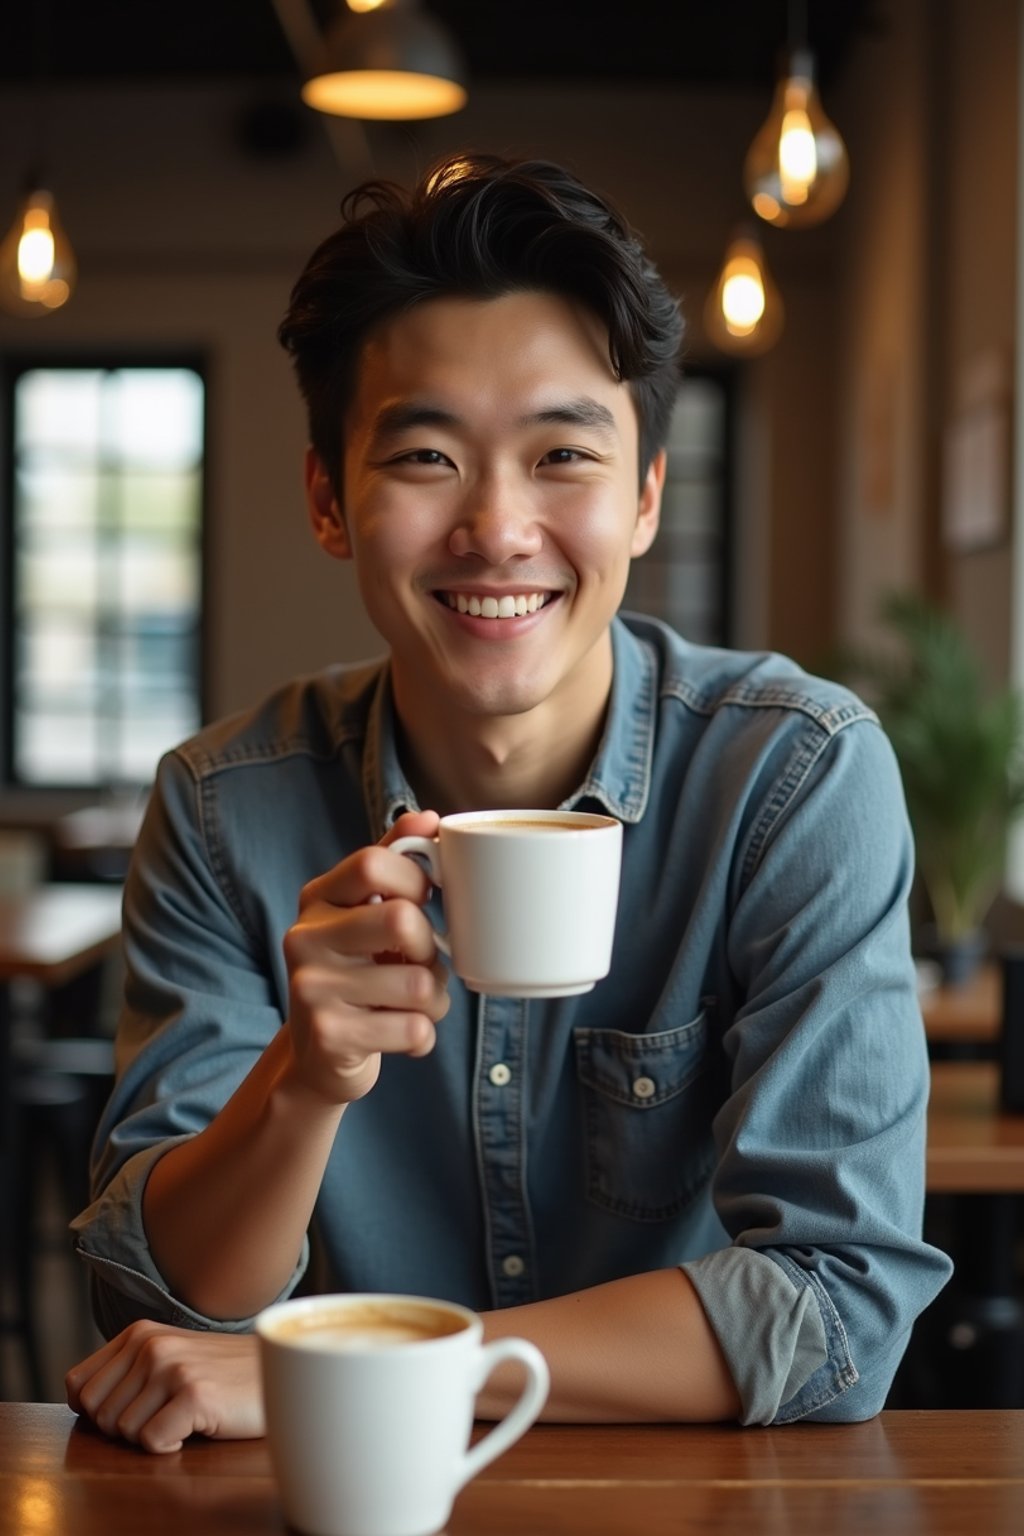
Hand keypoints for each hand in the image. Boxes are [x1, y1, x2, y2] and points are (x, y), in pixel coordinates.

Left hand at [65, 1321, 262, 1453]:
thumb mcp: (169, 1358)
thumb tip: (80, 1402)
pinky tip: (197, 1426)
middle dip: (126, 1428)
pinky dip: (171, 1445)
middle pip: (98, 1414)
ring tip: (185, 1416)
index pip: (78, 1386)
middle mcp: (151, 1344)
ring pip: (123, 1432)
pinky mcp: (194, 1393)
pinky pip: (151, 1442)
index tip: (129, 1412)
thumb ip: (127, 1370)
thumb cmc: (223, 1374)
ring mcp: (172, 1367)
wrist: (282, 1370)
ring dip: (153, 1435)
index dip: (96, 1412)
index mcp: (139, 1332)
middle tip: (165, 1415)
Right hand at [282, 810, 450, 1104]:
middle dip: (429, 948)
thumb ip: (394, 863)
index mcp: (317, 899)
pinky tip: (400, 1035)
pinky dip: (422, 1037)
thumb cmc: (357, 974)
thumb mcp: (366, 915)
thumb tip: (427, 817)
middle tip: (418, 962)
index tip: (423, 901)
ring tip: (411, 1004)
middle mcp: (304, 938)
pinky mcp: (329, 1036)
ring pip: (419, 984)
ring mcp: (311, 988)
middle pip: (401, 920)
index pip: (373, 863)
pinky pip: (414, 1029)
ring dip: (433, 1000)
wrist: (319, 1057)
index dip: (415, 879)